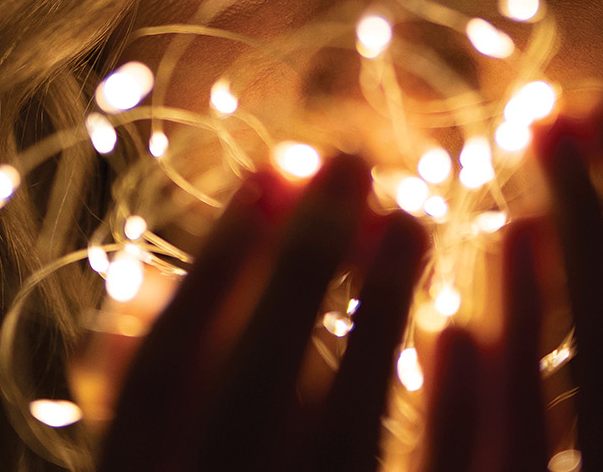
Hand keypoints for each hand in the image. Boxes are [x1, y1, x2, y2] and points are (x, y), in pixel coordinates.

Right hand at [98, 153, 431, 471]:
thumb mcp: (151, 451)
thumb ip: (143, 382)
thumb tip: (141, 276)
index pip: (157, 373)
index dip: (209, 269)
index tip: (265, 171)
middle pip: (251, 385)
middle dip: (301, 263)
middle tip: (349, 160)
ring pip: (344, 430)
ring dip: (378, 311)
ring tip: (410, 218)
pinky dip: (443, 412)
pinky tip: (460, 331)